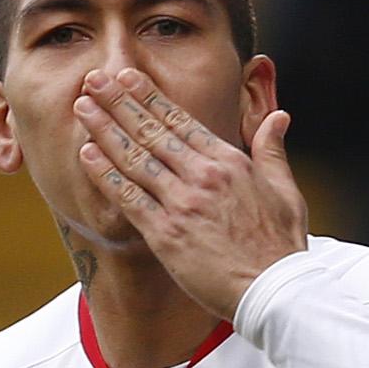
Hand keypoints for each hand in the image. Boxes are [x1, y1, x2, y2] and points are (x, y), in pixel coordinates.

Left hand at [73, 67, 306, 319]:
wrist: (275, 290)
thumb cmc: (281, 245)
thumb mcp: (285, 190)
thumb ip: (272, 150)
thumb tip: (278, 117)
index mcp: (229, 162)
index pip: (181, 120)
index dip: (150, 97)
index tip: (128, 77)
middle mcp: (202, 176)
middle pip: (152, 131)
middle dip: (119, 102)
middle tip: (94, 78)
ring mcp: (182, 204)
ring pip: (135, 158)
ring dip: (105, 130)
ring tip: (82, 107)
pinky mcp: (166, 234)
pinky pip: (129, 198)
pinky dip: (106, 175)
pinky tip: (87, 155)